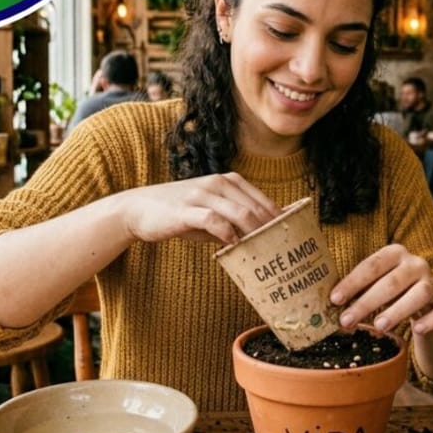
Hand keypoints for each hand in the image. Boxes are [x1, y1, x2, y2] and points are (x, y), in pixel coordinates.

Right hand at [116, 174, 279, 247]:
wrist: (141, 208)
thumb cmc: (182, 214)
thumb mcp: (213, 213)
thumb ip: (236, 221)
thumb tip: (265, 236)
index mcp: (229, 182)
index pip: (262, 200)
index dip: (279, 219)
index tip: (291, 237)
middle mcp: (218, 183)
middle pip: (254, 207)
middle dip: (270, 229)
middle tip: (281, 251)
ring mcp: (202, 195)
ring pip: (239, 211)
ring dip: (253, 232)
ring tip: (262, 250)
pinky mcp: (186, 210)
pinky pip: (213, 219)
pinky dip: (226, 232)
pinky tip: (232, 245)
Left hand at [331, 244, 432, 336]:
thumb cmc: (397, 292)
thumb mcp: (379, 285)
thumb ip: (361, 291)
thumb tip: (332, 307)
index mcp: (395, 253)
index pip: (371, 266)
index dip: (352, 282)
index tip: (335, 299)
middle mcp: (416, 264)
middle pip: (391, 282)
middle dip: (367, 302)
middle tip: (347, 321)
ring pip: (419, 293)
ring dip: (398, 309)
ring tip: (378, 326)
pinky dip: (430, 320)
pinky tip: (417, 330)